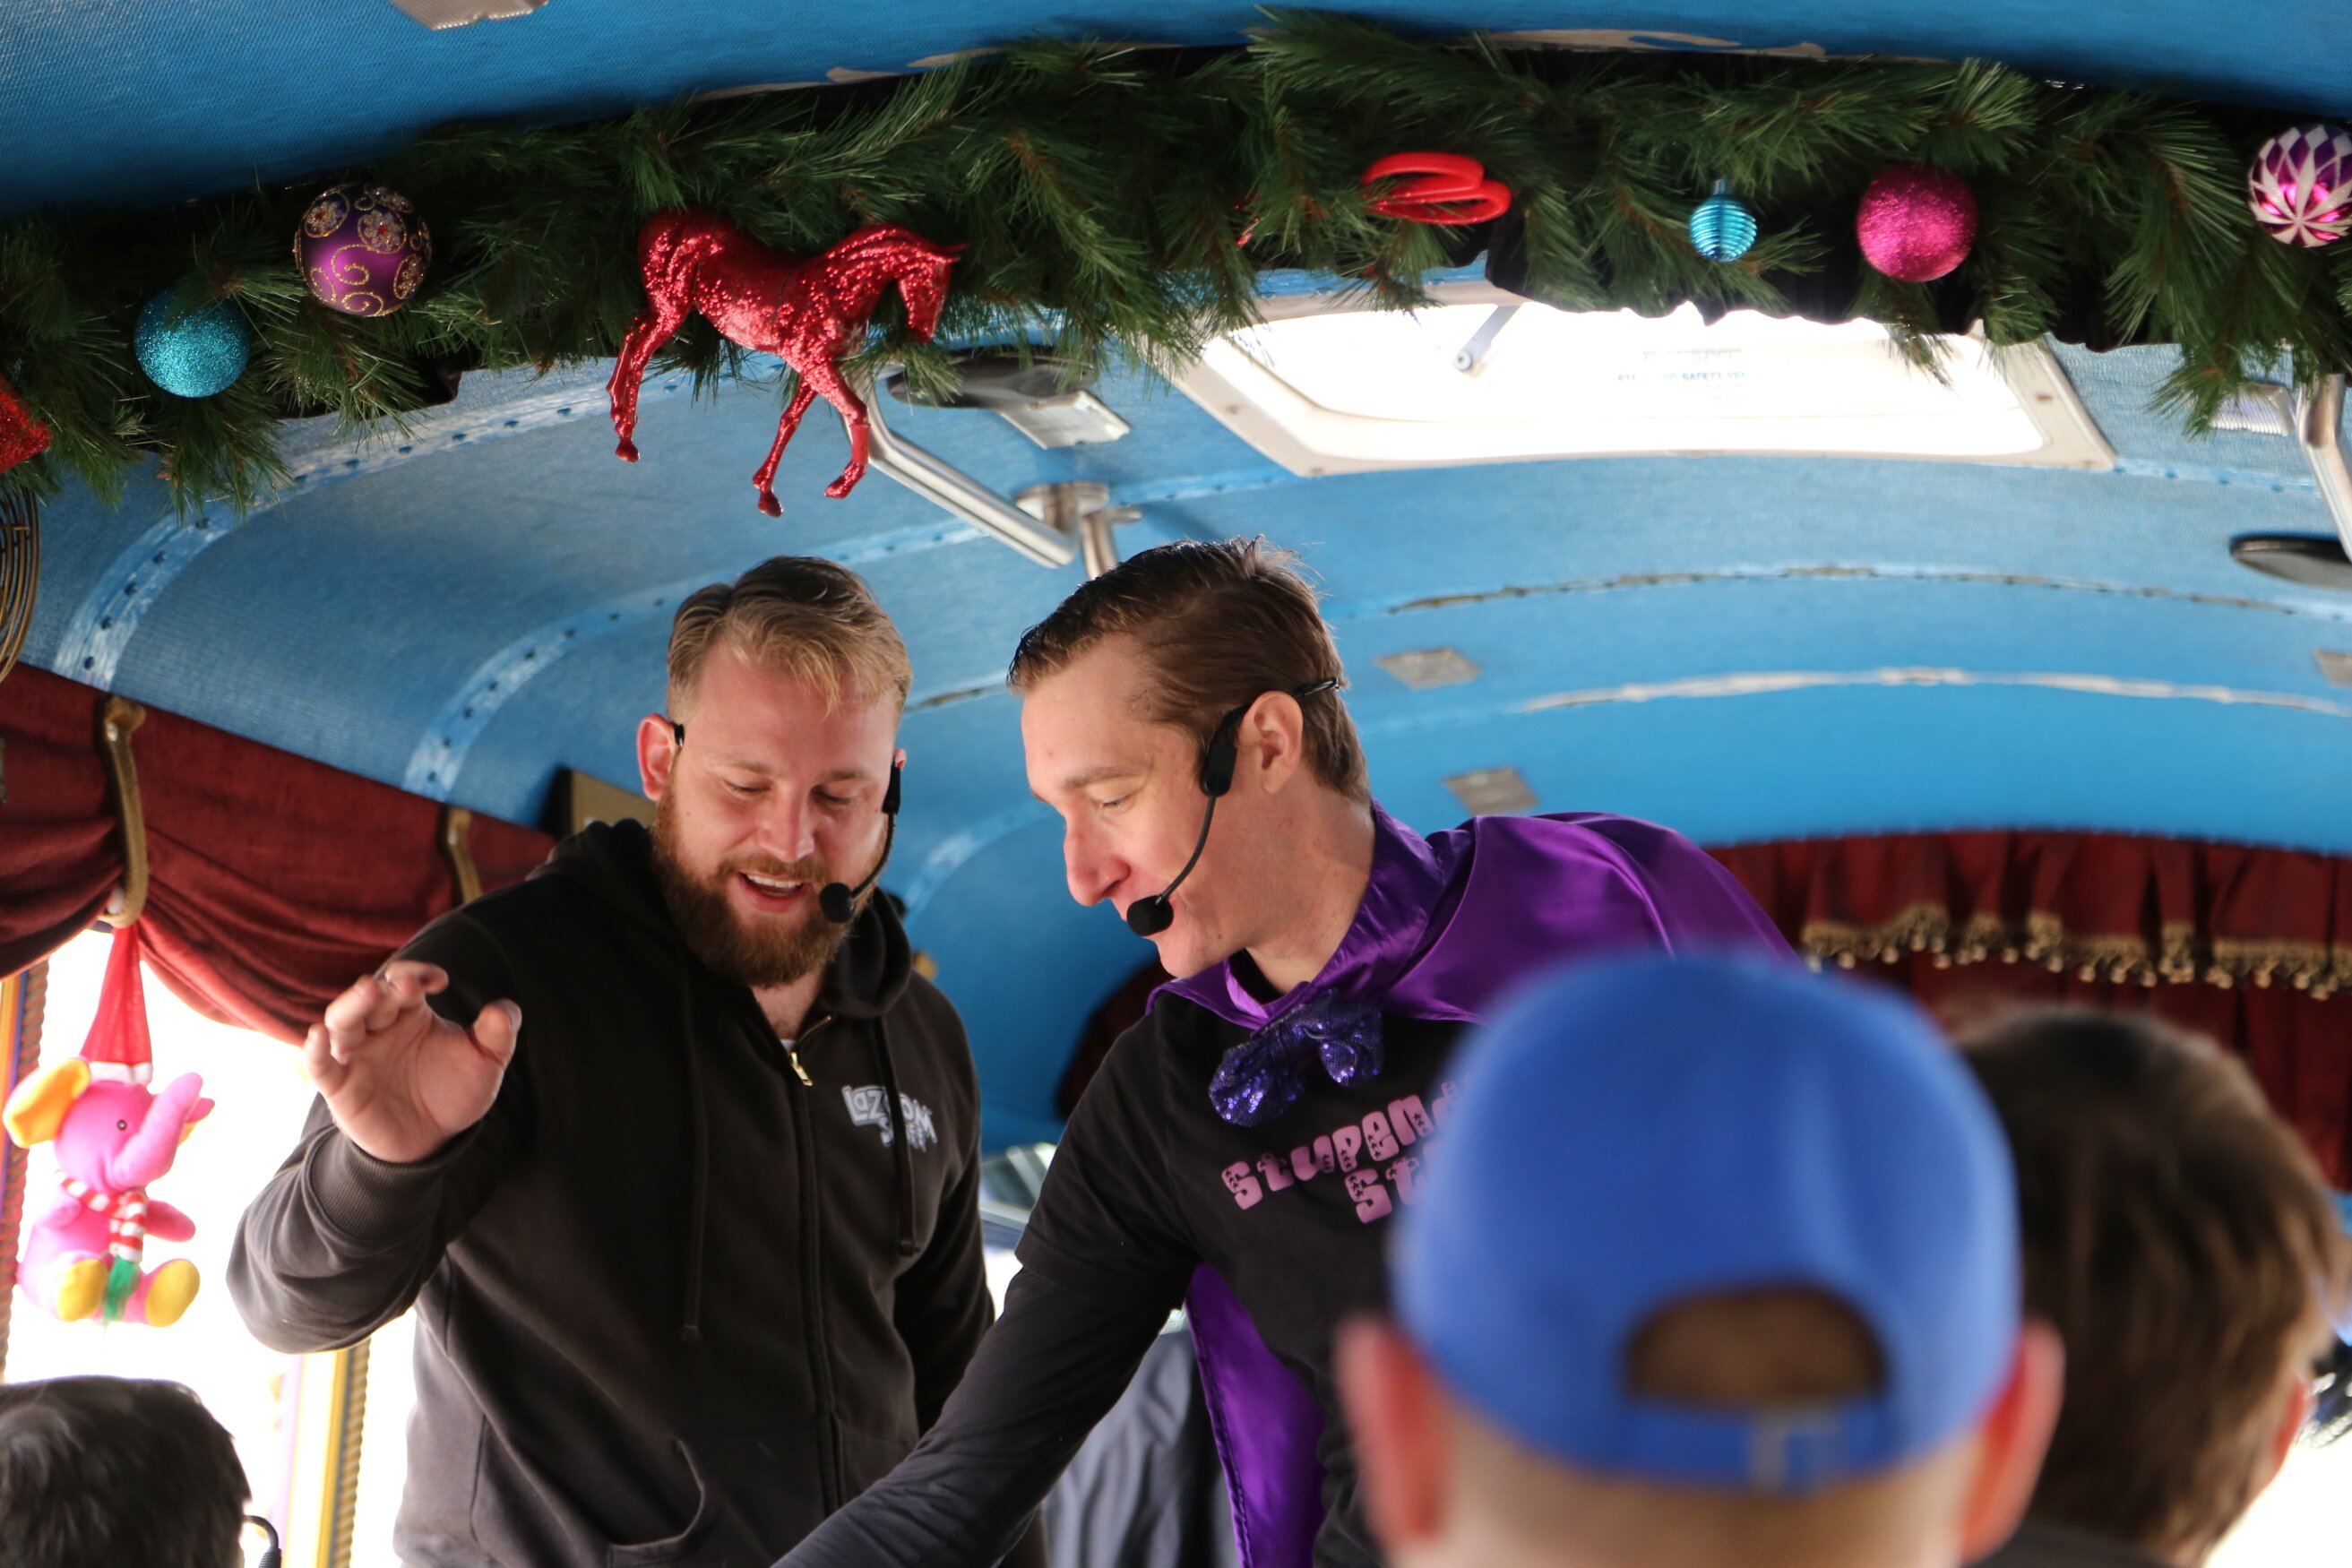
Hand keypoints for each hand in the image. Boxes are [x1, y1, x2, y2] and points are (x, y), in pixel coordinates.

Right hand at [305, 961, 519, 1163]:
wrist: (433, 1141)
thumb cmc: (454, 1092)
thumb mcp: (484, 1063)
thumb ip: (498, 1035)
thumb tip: (506, 1009)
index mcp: (410, 1012)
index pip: (405, 980)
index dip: (418, 973)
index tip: (440, 980)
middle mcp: (378, 1027)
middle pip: (371, 997)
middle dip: (385, 988)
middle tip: (403, 986)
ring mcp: (356, 1055)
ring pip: (342, 1021)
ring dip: (352, 1005)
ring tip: (367, 992)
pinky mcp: (340, 1086)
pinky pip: (320, 1065)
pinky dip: (313, 1051)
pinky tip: (317, 1037)